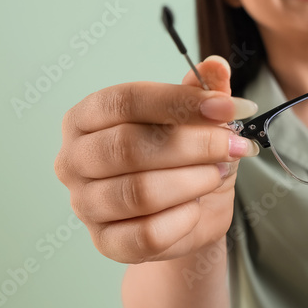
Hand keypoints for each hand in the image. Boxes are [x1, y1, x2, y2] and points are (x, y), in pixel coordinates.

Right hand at [53, 56, 258, 263]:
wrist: (189, 213)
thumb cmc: (183, 156)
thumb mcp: (198, 119)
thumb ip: (204, 92)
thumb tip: (216, 66)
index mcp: (87, 116)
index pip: (126, 101)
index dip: (179, 103)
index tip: (227, 109)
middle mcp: (74, 158)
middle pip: (128, 146)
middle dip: (192, 145)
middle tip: (232, 146)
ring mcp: (84, 203)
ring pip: (138, 193)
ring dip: (191, 181)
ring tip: (218, 173)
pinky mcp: (105, 242)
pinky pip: (146, 235)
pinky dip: (182, 220)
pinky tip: (197, 208)